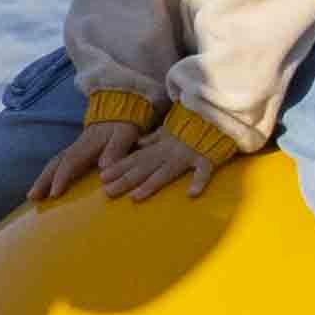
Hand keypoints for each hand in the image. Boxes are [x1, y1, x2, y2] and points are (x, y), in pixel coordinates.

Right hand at [24, 123, 130, 209]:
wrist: (117, 107)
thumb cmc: (122, 124)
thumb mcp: (124, 134)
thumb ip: (116, 149)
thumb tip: (104, 167)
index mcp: (87, 144)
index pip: (70, 162)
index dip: (61, 178)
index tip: (54, 194)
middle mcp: (76, 147)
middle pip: (55, 163)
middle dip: (43, 181)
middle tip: (32, 197)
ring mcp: (74, 148)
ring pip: (54, 164)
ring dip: (42, 180)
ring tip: (33, 197)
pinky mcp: (76, 151)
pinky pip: (59, 164)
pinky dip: (50, 175)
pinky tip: (46, 187)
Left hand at [98, 128, 217, 203]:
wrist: (213, 116)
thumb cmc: (189, 128)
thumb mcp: (167, 132)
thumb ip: (152, 140)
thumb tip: (138, 144)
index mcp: (159, 147)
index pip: (135, 159)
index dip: (118, 167)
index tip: (102, 177)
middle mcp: (168, 153)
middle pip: (144, 168)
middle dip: (125, 180)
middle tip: (108, 192)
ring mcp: (186, 156)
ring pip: (166, 172)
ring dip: (151, 184)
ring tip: (135, 197)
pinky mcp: (206, 159)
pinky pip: (203, 171)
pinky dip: (199, 181)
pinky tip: (192, 194)